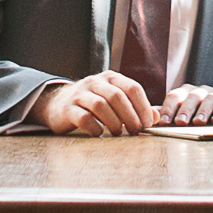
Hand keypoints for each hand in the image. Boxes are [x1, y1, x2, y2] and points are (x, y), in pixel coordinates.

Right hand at [38, 70, 156, 133]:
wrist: (57, 105)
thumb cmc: (92, 105)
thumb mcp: (114, 101)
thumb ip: (135, 107)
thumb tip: (155, 117)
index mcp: (110, 78)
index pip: (132, 88)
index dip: (143, 106)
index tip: (148, 123)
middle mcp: (94, 82)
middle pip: (117, 96)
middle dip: (130, 116)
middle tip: (135, 132)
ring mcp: (79, 94)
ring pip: (101, 105)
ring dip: (114, 122)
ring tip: (119, 134)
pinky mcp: (67, 109)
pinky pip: (84, 117)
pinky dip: (95, 128)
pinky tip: (100, 134)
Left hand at [154, 83, 212, 125]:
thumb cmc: (199, 112)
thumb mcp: (183, 111)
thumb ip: (166, 114)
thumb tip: (146, 120)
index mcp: (185, 93)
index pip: (174, 98)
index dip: (168, 109)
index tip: (162, 122)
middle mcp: (199, 92)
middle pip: (191, 98)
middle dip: (184, 110)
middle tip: (179, 122)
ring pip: (209, 100)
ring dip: (202, 111)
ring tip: (198, 122)